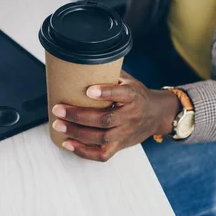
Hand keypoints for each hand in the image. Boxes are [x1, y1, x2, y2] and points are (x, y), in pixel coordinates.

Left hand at [51, 70, 180, 161]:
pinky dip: (84, 151)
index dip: (106, 93)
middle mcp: (130, 116)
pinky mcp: (120, 146)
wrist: (157, 115)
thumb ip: (108, 73)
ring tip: (58, 125)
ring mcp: (125, 133)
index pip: (122, 94)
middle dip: (78, 116)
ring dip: (76, 132)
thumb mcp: (128, 80)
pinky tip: (68, 143)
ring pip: (101, 137)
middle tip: (58, 109)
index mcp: (133, 96)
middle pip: (105, 119)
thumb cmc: (137, 95)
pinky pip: (102, 154)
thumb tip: (79, 60)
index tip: (89, 90)